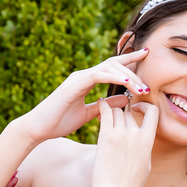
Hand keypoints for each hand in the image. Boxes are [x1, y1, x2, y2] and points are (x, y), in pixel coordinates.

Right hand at [14, 49, 149, 143]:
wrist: (38, 129)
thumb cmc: (59, 122)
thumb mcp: (90, 114)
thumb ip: (107, 105)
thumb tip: (125, 99)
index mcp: (87, 81)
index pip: (112, 67)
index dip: (129, 61)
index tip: (146, 57)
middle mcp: (83, 75)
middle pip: (113, 63)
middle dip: (132, 63)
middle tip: (148, 72)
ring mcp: (78, 77)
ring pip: (108, 67)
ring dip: (127, 75)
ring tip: (141, 87)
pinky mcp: (74, 84)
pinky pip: (97, 75)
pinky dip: (112, 77)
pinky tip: (125, 82)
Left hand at [91, 100, 158, 186]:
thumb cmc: (130, 184)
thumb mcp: (145, 165)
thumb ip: (144, 148)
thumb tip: (143, 140)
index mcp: (148, 140)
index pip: (153, 112)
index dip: (145, 106)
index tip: (137, 109)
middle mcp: (135, 133)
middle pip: (128, 114)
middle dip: (122, 117)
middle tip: (113, 123)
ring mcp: (120, 134)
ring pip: (116, 112)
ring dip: (111, 114)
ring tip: (105, 117)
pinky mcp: (105, 137)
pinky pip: (105, 113)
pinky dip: (102, 105)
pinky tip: (100, 102)